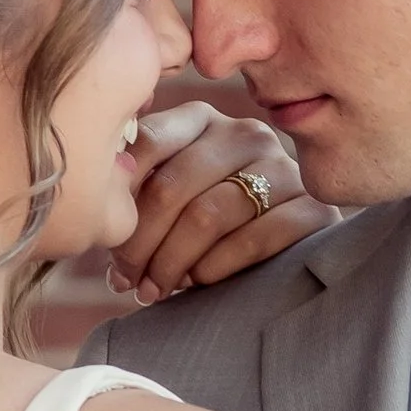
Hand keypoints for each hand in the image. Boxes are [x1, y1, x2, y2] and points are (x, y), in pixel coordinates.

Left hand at [110, 100, 338, 302]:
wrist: (287, 250)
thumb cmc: (212, 225)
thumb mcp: (173, 195)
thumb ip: (138, 188)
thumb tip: (99, 209)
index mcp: (202, 119)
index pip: (147, 143)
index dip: (119, 199)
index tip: (104, 238)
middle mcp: (245, 133)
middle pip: (173, 186)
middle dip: (140, 242)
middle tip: (124, 280)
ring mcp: (282, 167)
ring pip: (208, 216)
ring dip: (171, 262)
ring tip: (153, 290)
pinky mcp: (311, 208)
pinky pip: (252, 240)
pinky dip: (215, 268)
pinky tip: (198, 284)